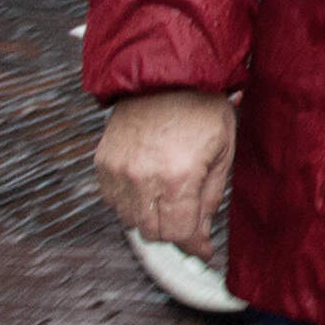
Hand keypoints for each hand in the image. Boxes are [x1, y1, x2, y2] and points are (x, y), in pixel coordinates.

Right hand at [94, 89, 233, 254]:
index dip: (194, 245)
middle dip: (175, 229)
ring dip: (151, 216)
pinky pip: (113, 201)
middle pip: (153, 233)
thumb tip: (202, 240)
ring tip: (169, 193)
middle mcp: (142, 179)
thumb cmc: (201, 109)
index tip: (203, 249)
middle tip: (188, 214)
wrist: (164, 75)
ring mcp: (118, 172)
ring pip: (131, 221)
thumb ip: (211, 199)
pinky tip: (148, 183)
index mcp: (178, 177)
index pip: (179, 233)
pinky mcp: (102, 164)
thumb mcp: (223, 153)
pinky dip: (131, 201)